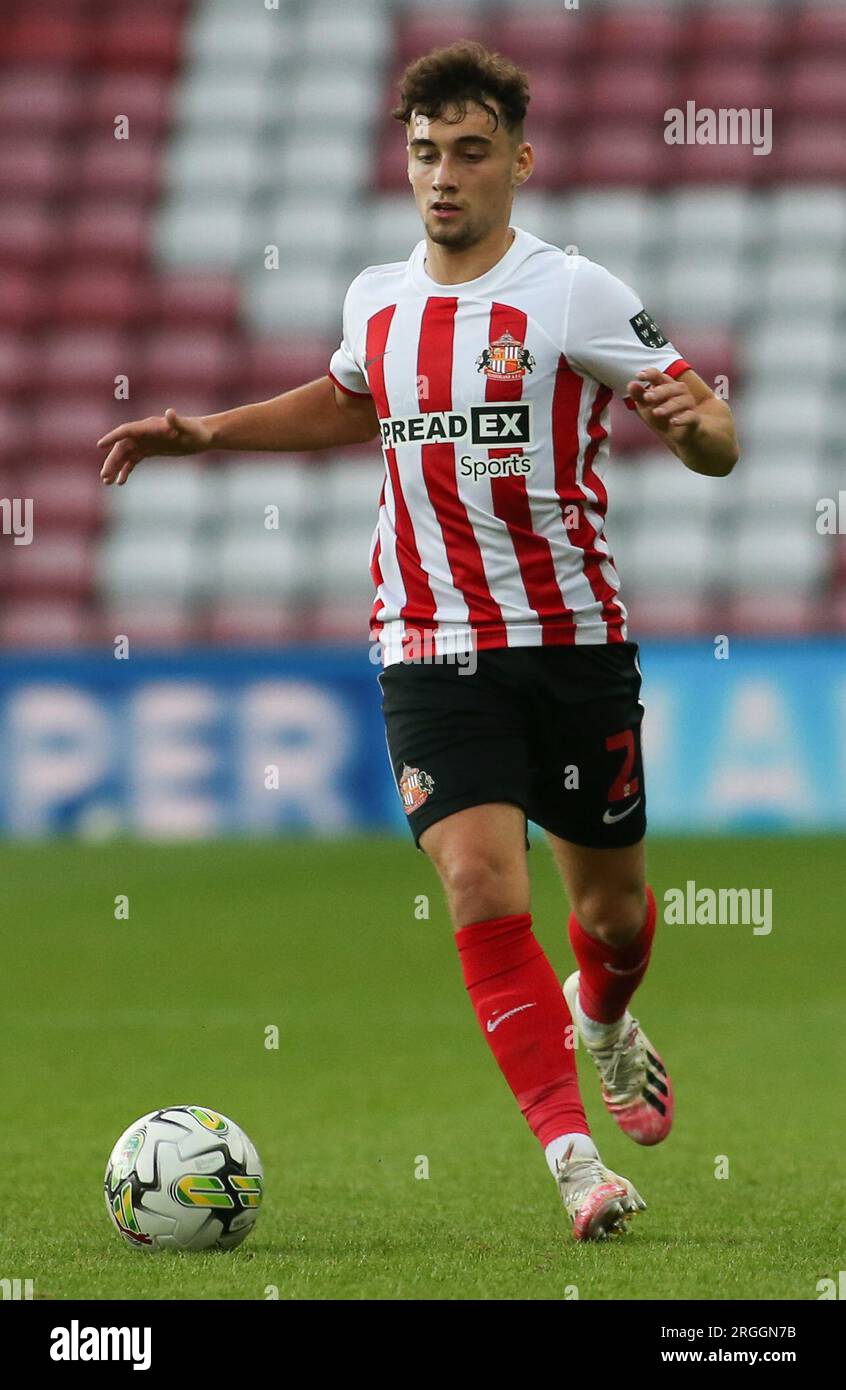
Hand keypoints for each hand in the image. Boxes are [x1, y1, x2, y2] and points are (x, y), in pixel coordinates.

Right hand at [97, 408, 212, 484]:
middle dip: (112, 461)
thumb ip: (177, 421)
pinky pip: (134, 460)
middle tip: (104, 477)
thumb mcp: (189, 428)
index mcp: (149, 426)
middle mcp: (144, 433)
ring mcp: (146, 442)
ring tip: (107, 482)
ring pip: (126, 455)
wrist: (204, 436)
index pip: (126, 431)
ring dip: (116, 467)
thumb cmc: (197, 431)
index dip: (113, 437)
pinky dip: (126, 470)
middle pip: (123, 447)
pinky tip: (121, 482)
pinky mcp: (151, 450)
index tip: (101, 445)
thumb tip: (170, 413)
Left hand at [626, 367, 700, 445]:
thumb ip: (639, 396)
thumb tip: (631, 384)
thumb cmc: (663, 417)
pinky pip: (691, 417)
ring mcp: (688, 406)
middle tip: (647, 397)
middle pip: (672, 387)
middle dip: (659, 392)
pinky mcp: (694, 420)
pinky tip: (673, 422)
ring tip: (656, 413)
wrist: (682, 436)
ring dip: (668, 406)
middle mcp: (680, 393)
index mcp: (667, 386)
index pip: (659, 377)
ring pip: (681, 401)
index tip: (639, 376)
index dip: (651, 374)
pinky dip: (683, 419)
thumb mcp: (647, 407)